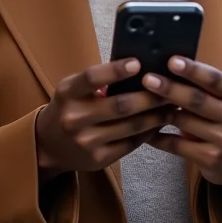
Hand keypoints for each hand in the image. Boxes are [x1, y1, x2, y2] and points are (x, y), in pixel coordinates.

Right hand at [35, 58, 171, 182]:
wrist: (49, 145)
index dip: (115, 70)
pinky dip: (148, 132)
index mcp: (68, 93)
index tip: (138, 63)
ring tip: (173, 104)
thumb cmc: (69, 106)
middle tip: (170, 86)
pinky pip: (131, 144)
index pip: (91, 78)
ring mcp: (86, 142)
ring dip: (156, 115)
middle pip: (120, 105)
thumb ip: (99, 79)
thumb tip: (139, 68)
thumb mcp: (73, 88)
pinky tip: (159, 123)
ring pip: (130, 126)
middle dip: (150, 96)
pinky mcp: (98, 159)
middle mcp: (74, 118)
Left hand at [144, 58, 221, 190]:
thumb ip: (205, 86)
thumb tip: (170, 66)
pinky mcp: (211, 159)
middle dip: (170, 88)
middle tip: (147, 79)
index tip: (171, 61)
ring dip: (159, 112)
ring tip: (140, 102)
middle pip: (197, 100)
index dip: (192, 69)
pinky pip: (177, 145)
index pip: (214, 79)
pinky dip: (158, 138)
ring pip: (183, 121)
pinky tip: (145, 131)